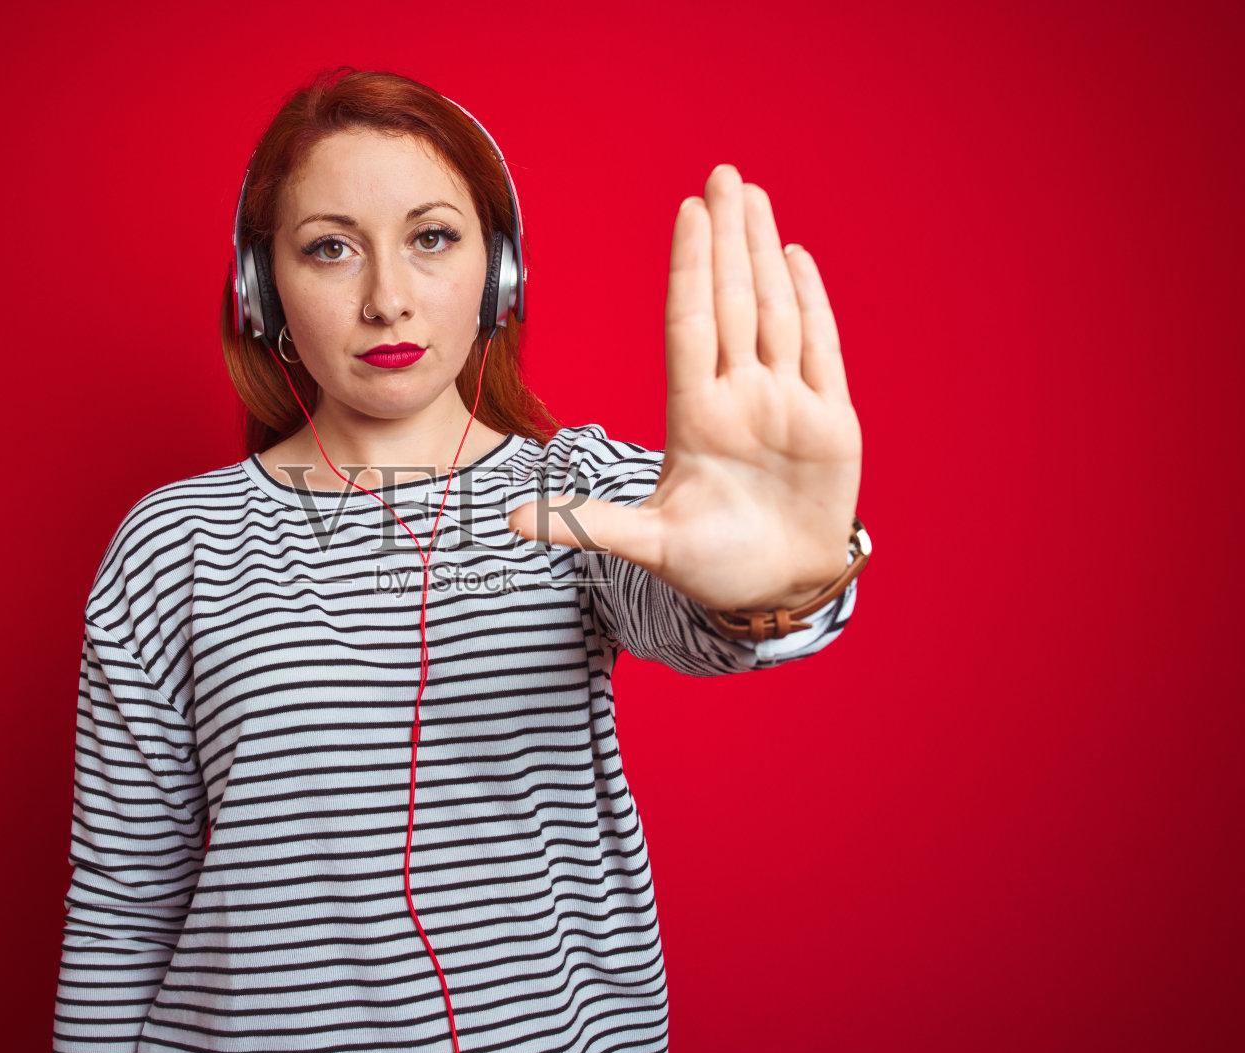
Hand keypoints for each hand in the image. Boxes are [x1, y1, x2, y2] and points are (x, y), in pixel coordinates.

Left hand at [507, 163, 862, 612]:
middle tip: (722, 175)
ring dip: (764, 254)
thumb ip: (586, 523)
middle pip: (732, 300)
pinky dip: (811, 304)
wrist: (775, 592)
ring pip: (774, 311)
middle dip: (727, 238)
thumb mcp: (646, 543)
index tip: (686, 214)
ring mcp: (786, 403)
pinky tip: (795, 258)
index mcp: (695, 416)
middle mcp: (739, 396)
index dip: (690, 268)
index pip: (690, 324)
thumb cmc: (712, 565)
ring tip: (754, 197)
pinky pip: (820, 349)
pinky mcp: (830, 421)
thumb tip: (507, 519)